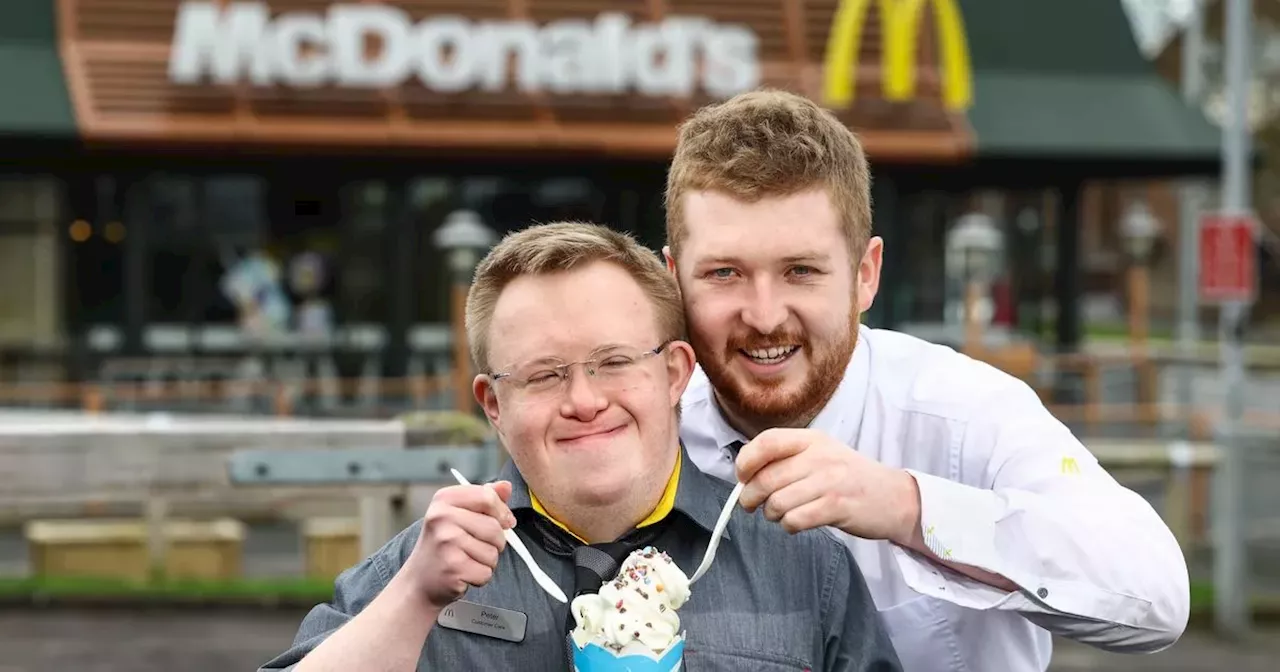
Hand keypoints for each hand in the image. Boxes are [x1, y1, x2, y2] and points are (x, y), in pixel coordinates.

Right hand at [404, 481, 515, 609]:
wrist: (419, 579)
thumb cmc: (443, 544)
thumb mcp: (458, 513)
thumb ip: (483, 498)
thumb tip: (506, 486)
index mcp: (444, 499)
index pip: (487, 497)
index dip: (502, 512)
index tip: (504, 522)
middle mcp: (442, 517)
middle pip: (494, 527)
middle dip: (496, 542)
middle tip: (477, 546)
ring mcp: (446, 543)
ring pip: (493, 552)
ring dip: (487, 561)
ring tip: (467, 559)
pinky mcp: (453, 568)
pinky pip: (486, 572)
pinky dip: (480, 577)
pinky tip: (464, 573)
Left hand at [736, 428, 920, 543]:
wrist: (895, 497)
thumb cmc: (850, 478)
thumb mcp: (822, 454)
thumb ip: (787, 458)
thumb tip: (745, 474)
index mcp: (812, 439)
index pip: (767, 442)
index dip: (746, 461)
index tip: (741, 477)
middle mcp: (820, 456)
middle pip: (766, 477)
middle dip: (750, 496)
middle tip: (752, 505)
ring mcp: (830, 481)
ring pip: (777, 502)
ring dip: (771, 514)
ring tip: (780, 514)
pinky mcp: (837, 507)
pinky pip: (795, 520)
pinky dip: (789, 526)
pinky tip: (796, 523)